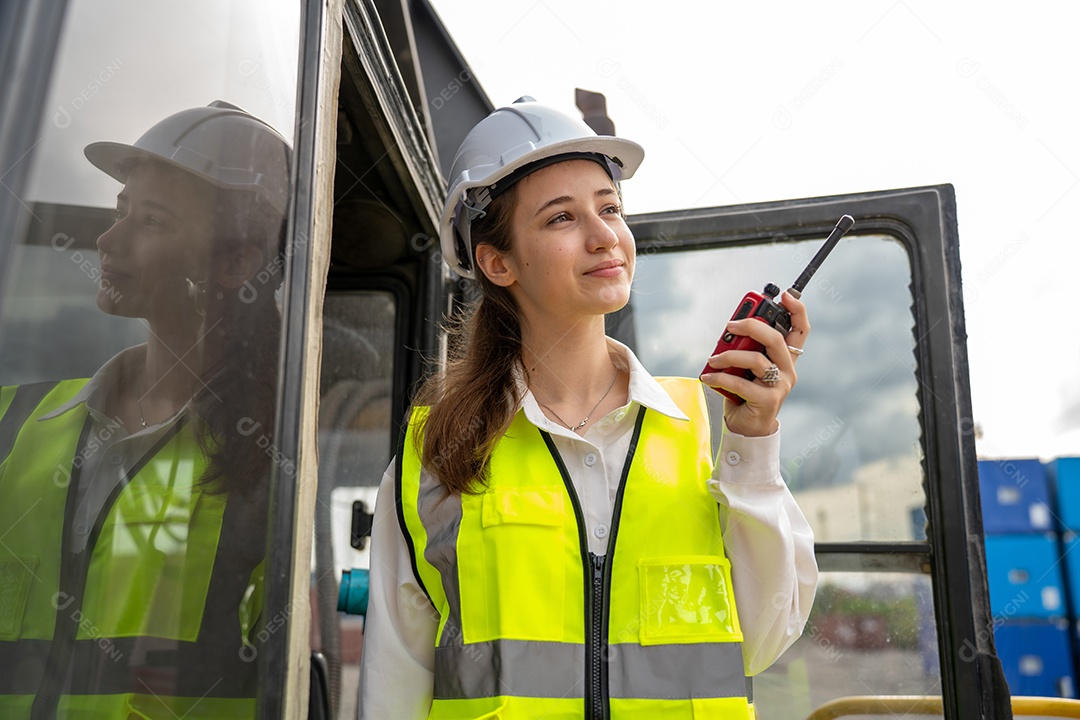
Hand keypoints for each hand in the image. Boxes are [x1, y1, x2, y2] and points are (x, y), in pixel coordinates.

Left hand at [700, 291, 808, 436]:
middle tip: (730, 326)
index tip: (785, 295)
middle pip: (775, 338)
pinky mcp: (768, 400)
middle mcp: (788, 370)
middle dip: (751, 326)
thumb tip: (731, 329)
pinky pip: (742, 383)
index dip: (797, 310)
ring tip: (713, 359)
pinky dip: (720, 378)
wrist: (748, 427)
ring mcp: (780, 386)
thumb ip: (746, 347)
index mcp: (786, 357)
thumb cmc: (746, 392)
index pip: (800, 330)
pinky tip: (707, 376)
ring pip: (756, 360)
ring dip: (729, 356)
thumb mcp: (746, 366)